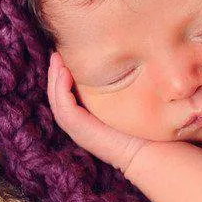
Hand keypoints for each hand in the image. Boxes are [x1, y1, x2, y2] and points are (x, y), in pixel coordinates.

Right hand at [46, 51, 145, 173]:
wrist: (147, 149)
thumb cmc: (141, 126)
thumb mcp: (126, 100)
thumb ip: (117, 85)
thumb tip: (119, 60)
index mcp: (85, 116)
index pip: (65, 93)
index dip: (62, 74)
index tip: (66, 53)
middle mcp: (78, 123)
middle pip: (57, 94)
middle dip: (54, 72)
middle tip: (56, 52)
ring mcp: (77, 128)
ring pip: (56, 100)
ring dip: (54, 78)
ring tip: (56, 58)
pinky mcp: (80, 130)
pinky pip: (64, 107)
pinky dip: (61, 89)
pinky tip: (65, 72)